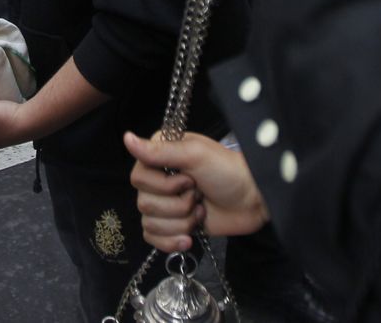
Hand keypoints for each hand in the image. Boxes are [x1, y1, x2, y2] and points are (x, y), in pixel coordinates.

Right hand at [125, 131, 269, 251]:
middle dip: (177, 206)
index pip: (137, 178)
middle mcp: (158, 180)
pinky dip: (172, 242)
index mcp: (160, 157)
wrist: (254, 200)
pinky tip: (190, 237)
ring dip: (181, 222)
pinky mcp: (173, 226)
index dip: (163, 185)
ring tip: (200, 210)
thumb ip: (160, 150)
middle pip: (144, 204)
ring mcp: (166, 204)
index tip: (189, 180)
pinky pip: (153, 239)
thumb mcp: (195, 155)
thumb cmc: (229, 171)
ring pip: (150, 224)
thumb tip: (126, 138)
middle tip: (199, 194)